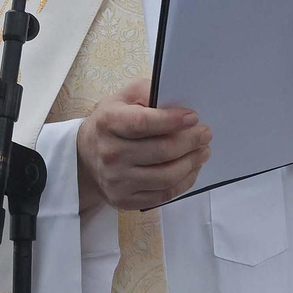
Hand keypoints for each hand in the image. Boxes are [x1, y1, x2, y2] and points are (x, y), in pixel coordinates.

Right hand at [76, 79, 211, 211]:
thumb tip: (177, 99)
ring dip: (192, 163)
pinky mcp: (125, 200)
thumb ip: (147, 92)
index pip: (143, 123)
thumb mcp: (122, 98)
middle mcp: (110, 153)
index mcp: (108, 123)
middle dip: (191, 142)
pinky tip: (192, 168)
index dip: (171, 120)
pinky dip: (185, 181)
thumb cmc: (111, 123)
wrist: (86, 156)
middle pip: (161, 151)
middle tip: (206, 134)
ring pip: (166, 176)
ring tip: (203, 151)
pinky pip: (164, 195)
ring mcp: (117, 180)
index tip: (193, 117)